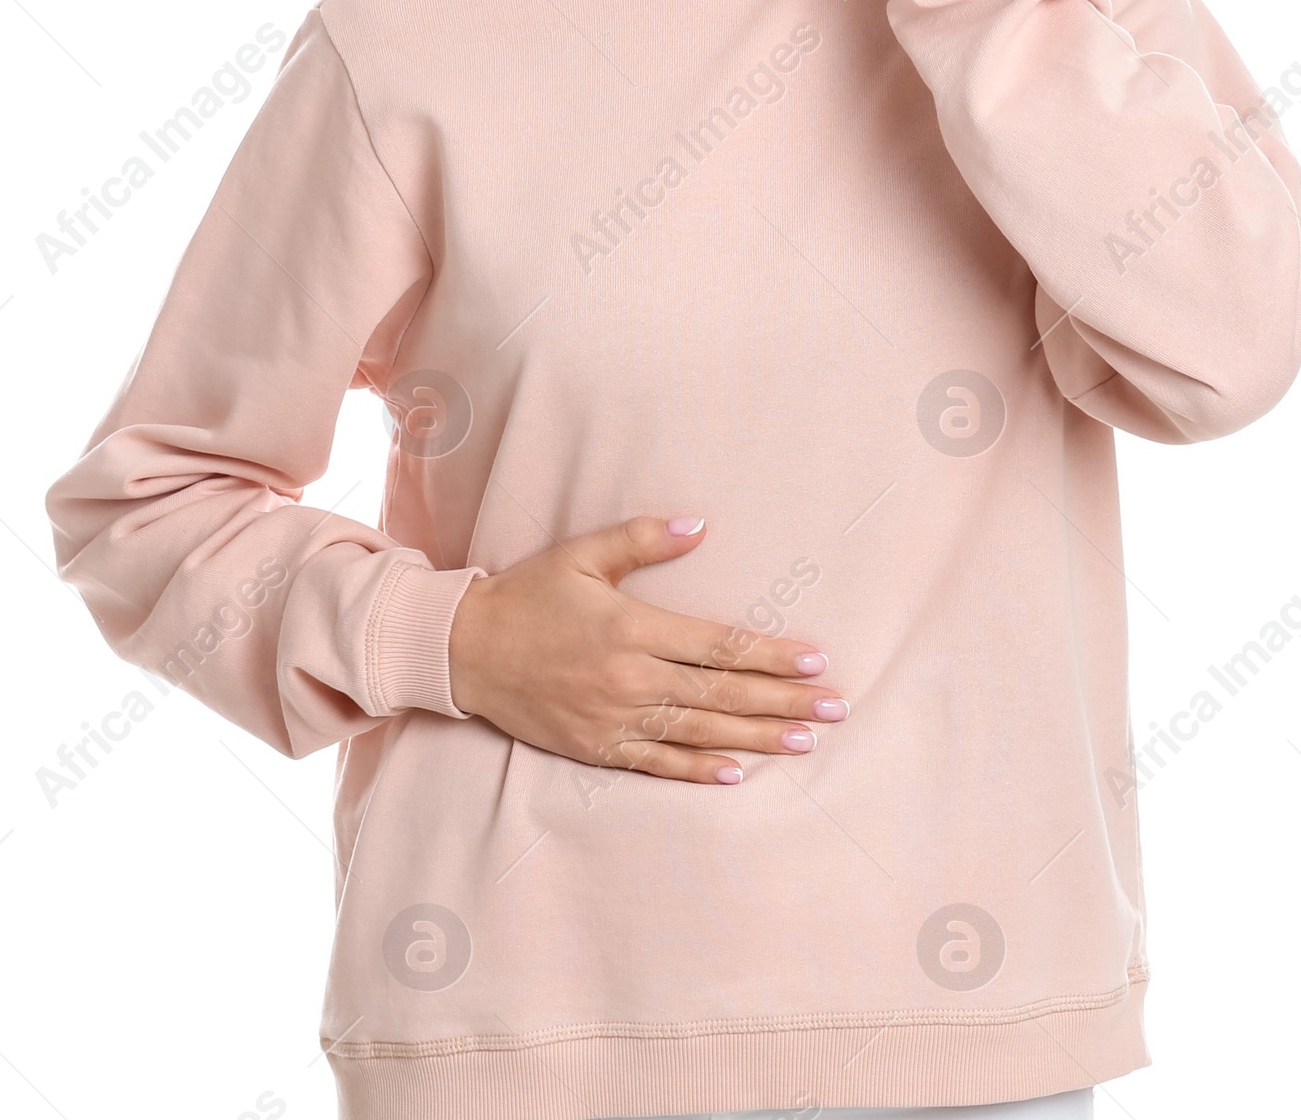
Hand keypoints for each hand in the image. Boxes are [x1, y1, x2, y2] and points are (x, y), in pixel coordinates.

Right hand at [445, 514, 848, 784]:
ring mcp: (614, 720)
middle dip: (785, 701)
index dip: (771, 654)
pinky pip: (658, 765)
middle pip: (723, 695)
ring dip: (758, 738)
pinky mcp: (597, 749)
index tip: (816, 659)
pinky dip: (700, 771)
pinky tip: (739, 773)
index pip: (720, 645)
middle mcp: (630, 679)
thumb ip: (642, 539)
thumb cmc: (528, 594)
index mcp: (633, 628)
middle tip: (835, 707)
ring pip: (701, 734)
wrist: (466, 650)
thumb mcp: (581, 554)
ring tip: (805, 740)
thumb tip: (699, 526)